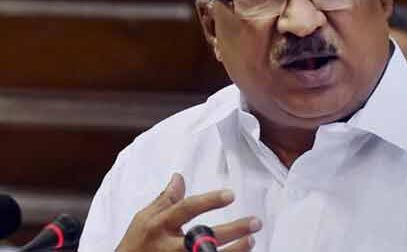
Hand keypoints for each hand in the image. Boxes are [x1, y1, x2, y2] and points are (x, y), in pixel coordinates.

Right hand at [116, 173, 260, 251]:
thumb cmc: (135, 244)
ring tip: (251, 241)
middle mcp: (169, 247)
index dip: (209, 201)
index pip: (186, 210)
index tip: (230, 195)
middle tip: (255, 222)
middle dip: (232, 231)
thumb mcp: (143, 219)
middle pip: (204, 238)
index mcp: (159, 226)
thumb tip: (179, 177)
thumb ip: (165, 200)